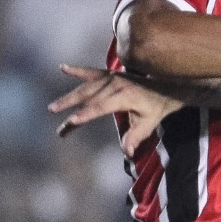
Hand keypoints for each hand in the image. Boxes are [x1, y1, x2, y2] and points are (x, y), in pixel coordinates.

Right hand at [49, 64, 187, 158]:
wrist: (168, 85)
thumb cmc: (157, 107)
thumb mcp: (150, 124)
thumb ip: (136, 137)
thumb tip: (126, 153)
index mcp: (125, 96)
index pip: (102, 106)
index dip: (86, 114)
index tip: (72, 121)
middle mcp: (116, 84)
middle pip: (89, 98)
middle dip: (71, 108)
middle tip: (57, 120)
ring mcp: (112, 77)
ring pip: (86, 87)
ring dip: (69, 97)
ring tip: (53, 108)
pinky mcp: (110, 74)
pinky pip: (91, 72)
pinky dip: (77, 70)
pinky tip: (63, 68)